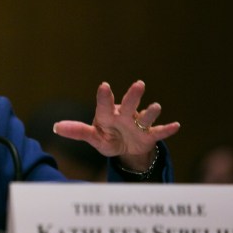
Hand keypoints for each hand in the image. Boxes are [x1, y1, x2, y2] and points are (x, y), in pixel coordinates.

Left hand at [52, 80, 179, 169]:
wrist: (126, 148)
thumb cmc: (107, 137)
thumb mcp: (93, 137)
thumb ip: (77, 131)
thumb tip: (55, 127)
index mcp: (108, 115)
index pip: (104, 105)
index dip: (104, 96)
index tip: (104, 86)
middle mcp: (125, 116)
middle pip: (129, 105)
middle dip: (133, 96)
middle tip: (139, 84)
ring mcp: (138, 125)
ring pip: (145, 117)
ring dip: (150, 113)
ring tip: (155, 106)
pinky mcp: (149, 135)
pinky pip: (159, 132)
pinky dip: (167, 130)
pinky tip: (176, 125)